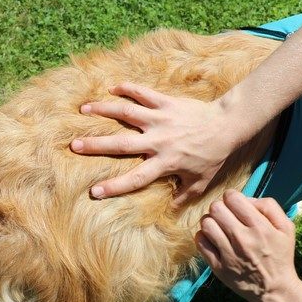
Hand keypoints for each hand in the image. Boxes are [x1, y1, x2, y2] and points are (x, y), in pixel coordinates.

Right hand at [70, 82, 235, 204]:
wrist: (227, 125)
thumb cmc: (213, 155)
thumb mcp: (200, 182)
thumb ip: (183, 197)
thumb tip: (169, 212)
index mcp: (165, 162)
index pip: (136, 178)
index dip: (114, 187)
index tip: (94, 192)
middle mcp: (158, 141)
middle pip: (122, 145)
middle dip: (97, 145)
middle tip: (74, 145)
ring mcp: (161, 119)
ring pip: (127, 113)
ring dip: (104, 110)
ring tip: (83, 109)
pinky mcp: (166, 102)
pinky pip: (143, 93)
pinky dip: (127, 89)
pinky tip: (112, 88)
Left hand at [195, 190, 301, 301]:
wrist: (274, 289)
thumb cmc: (280, 255)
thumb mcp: (286, 228)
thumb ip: (269, 206)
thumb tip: (246, 199)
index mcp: (260, 227)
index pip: (232, 198)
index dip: (232, 197)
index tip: (235, 205)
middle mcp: (243, 239)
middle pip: (216, 208)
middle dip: (221, 208)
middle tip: (226, 216)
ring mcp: (228, 254)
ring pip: (206, 223)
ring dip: (211, 222)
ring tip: (219, 227)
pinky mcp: (218, 267)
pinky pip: (200, 242)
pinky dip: (204, 237)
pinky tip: (213, 239)